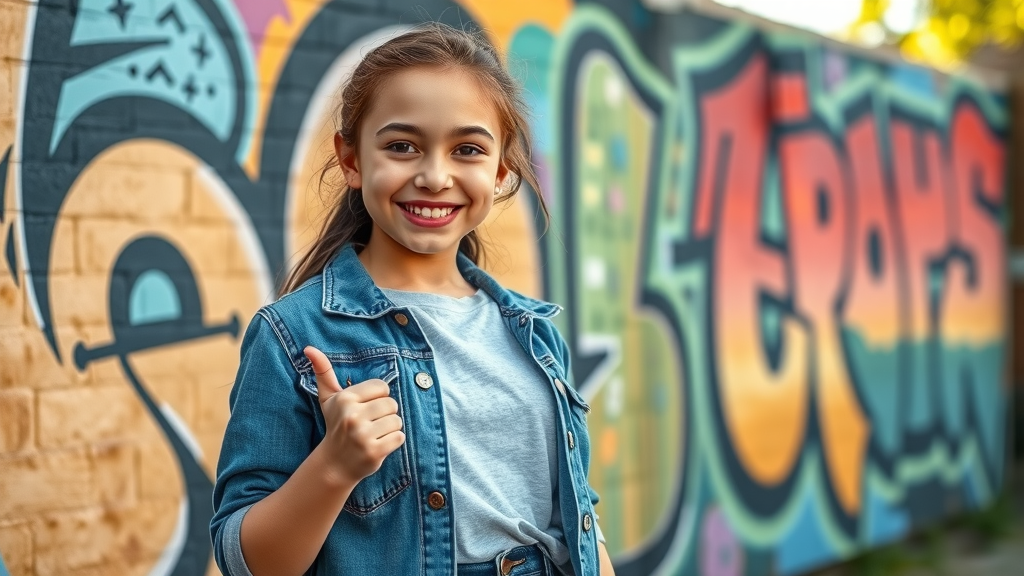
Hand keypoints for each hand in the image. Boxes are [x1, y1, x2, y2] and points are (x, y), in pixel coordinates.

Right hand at [303, 346, 405, 485]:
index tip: (365, 408)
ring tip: (373, 434)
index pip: (382, 387)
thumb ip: (323, 371)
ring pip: (397, 421)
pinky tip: (377, 445)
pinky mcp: (374, 451)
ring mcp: (363, 435)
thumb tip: (309, 348)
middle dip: (384, 414)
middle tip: (369, 423)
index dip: (378, 397)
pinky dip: (393, 442)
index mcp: (345, 399)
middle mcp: (353, 415)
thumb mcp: (328, 399)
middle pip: (392, 404)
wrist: (334, 463)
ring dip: (390, 428)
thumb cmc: (336, 425)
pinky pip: (399, 437)